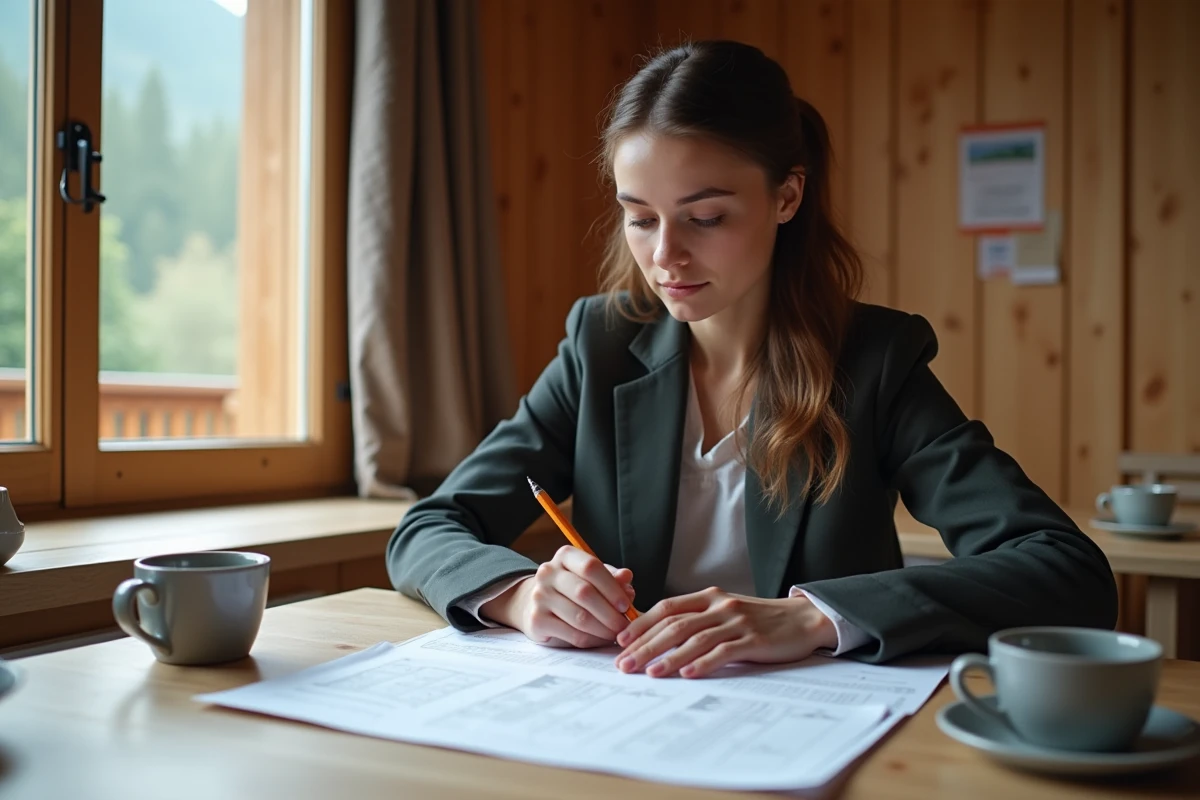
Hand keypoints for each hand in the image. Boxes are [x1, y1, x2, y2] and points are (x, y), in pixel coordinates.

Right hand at [480, 545, 635, 648]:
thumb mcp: (593, 578)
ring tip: (616, 634)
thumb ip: (611, 578)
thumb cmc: (573, 589)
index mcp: (565, 556)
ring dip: (603, 629)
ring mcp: (539, 596)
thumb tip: (627, 577)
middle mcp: (548, 573)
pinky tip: (601, 639)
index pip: (591, 567)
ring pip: (580, 617)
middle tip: (624, 626)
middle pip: (584, 593)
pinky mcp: (536, 620)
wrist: (536, 604)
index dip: (612, 587)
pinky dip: (592, 640)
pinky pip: (572, 634)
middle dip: (610, 613)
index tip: (626, 605)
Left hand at [613, 587, 837, 677]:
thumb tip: (658, 637)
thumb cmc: (759, 620)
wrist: (802, 619)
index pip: (666, 608)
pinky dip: (702, 663)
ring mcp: (737, 622)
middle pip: (674, 625)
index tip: (620, 642)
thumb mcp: (725, 611)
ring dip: (668, 657)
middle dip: (646, 645)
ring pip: (694, 639)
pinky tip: (687, 673)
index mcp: (709, 597)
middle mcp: (719, 606)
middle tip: (624, 665)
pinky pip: (723, 652)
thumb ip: (697, 619)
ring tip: (649, 673)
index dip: (641, 624)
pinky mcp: (753, 640)